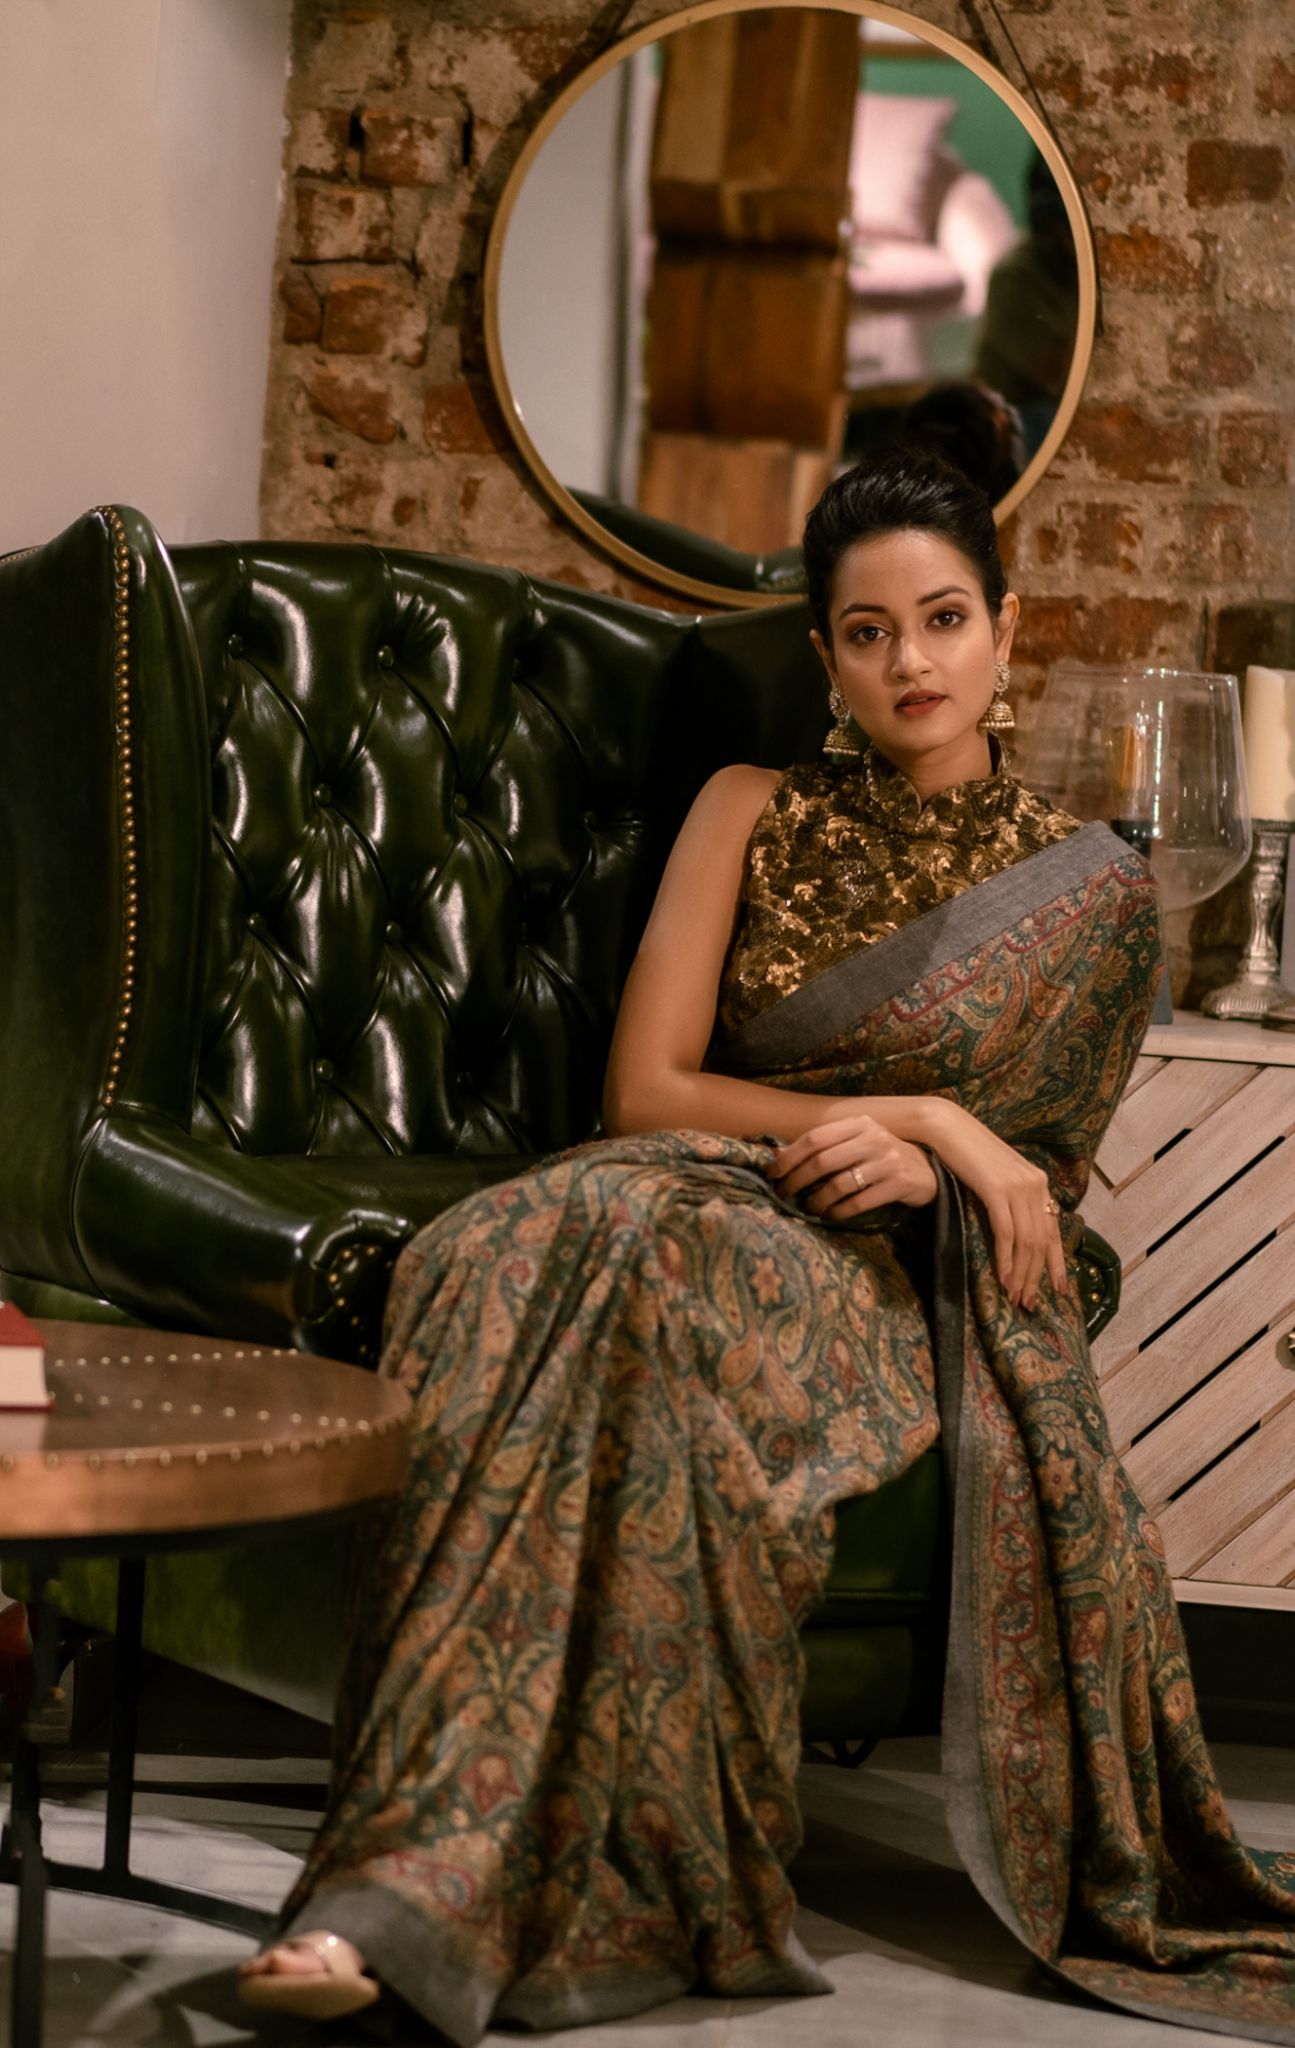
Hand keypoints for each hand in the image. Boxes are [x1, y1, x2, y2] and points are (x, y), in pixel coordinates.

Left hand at [768, 1114, 937, 1223]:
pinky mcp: (898, 1184)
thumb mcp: (857, 1142)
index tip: (773, 1174)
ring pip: (839, 1184)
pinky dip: (839, 1212)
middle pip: (822, 1161)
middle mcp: (873, 1138)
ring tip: (808, 1208)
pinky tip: (830, 1215)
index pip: (814, 1138)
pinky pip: (859, 1202)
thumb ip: (824, 1146)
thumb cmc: (881, 1156)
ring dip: (817, 1200)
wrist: (927, 1170)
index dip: (789, 1157)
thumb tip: (776, 1154)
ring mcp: (887, 1161)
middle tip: (783, 1194)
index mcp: (859, 1124)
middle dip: (796, 1180)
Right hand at [922, 1101, 1066, 1311]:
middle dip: (1036, 1276)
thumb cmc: (966, 1151)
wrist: (946, 1126)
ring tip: (1015, 1296)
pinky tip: (1003, 1277)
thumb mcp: (996, 1175)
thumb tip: (1013, 1229)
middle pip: (1042, 1240)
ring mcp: (1018, 1186)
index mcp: (1038, 1182)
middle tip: (1028, 1301)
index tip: (1058, 1288)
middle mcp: (1035, 1184)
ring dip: (1022, 1273)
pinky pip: (1006, 1232)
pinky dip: (1005, 1258)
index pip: (1053, 1229)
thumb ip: (1010, 1196)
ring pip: (1027, 1241)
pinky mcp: (997, 1189)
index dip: (1057, 1262)